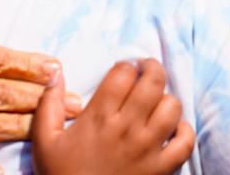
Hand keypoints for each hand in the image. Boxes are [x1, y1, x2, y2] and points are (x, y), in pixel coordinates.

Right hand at [32, 59, 194, 174]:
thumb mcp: (44, 140)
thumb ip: (49, 103)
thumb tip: (55, 71)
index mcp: (99, 116)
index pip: (123, 73)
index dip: (126, 65)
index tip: (125, 69)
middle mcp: (127, 127)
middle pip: (152, 83)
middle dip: (152, 68)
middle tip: (147, 69)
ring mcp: (148, 149)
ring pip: (171, 107)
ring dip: (167, 98)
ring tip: (158, 100)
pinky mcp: (162, 169)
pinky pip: (185, 142)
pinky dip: (184, 131)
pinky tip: (174, 128)